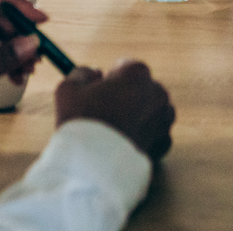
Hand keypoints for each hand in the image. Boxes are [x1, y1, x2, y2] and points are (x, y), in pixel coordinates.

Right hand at [57, 59, 175, 160]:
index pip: (127, 66)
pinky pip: (157, 135)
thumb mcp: (69, 88)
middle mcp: (157, 93)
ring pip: (153, 110)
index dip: (112, 77)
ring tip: (115, 129)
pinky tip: (125, 144)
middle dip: (128, 96)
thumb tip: (94, 73)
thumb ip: (83, 73)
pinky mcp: (163, 144)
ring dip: (139, 116)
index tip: (100, 90)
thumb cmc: (81, 123)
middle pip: (143, 87)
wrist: (94, 166)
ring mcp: (163, 119)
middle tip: (106, 111)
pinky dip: (145, 138)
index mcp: (137, 74)